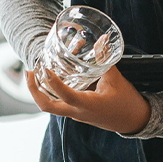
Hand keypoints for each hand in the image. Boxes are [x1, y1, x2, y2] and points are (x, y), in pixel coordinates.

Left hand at [26, 65, 150, 134]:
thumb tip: (101, 40)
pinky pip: (58, 103)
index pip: (64, 94)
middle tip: (29, 72)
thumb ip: (105, 60)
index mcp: (87, 105)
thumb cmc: (126, 102)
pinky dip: (50, 92)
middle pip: (46, 106)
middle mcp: (77, 112)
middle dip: (33, 90)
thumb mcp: (116, 79)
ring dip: (39, 90)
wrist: (133, 121)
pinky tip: (52, 79)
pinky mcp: (77, 112)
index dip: (52, 82)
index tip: (44, 68)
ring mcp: (75, 114)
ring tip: (34, 73)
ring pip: (49, 105)